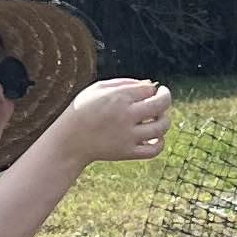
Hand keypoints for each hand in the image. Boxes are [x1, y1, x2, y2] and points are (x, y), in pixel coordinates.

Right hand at [51, 74, 170, 164]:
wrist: (70, 140)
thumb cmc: (84, 110)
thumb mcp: (98, 88)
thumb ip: (125, 83)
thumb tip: (150, 85)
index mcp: (118, 97)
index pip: (149, 89)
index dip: (152, 89)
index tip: (148, 91)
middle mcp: (126, 116)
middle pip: (160, 105)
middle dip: (166, 98)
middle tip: (164, 97)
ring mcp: (128, 136)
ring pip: (161, 127)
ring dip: (164, 120)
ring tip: (158, 117)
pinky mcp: (128, 152)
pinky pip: (154, 149)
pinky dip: (160, 142)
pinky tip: (155, 136)